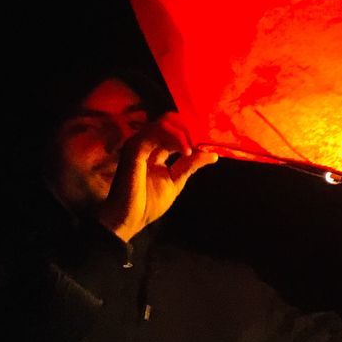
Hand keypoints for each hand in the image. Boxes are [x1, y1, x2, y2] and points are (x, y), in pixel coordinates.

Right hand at [97, 114, 217, 242]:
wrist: (129, 220)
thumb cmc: (148, 203)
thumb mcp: (176, 180)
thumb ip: (191, 164)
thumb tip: (213, 154)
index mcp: (155, 149)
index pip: (176, 129)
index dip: (194, 132)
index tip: (212, 140)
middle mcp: (146, 142)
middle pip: (171, 121)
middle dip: (191, 128)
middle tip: (206, 140)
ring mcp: (139, 143)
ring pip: (165, 122)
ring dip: (185, 133)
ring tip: (195, 148)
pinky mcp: (134, 148)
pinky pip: (156, 132)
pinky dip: (175, 139)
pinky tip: (186, 152)